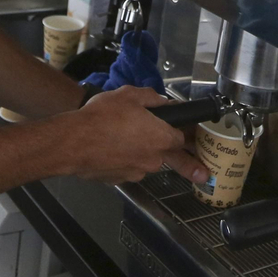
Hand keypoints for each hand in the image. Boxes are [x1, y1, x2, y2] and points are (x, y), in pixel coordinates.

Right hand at [56, 86, 208, 184]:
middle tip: (204, 176)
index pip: (182, 138)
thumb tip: (162, 103)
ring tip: (122, 137)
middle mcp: (154, 159)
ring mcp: (136, 173)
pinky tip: (110, 147)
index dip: (184, 132)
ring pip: (146, 161)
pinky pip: (128, 167)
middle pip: (171, 157)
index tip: (189, 132)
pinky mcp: (120, 180)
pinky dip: (124, 160)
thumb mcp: (129, 96)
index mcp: (162, 138)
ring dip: (141, 152)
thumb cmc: (102, 117)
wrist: (73, 142)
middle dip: (190, 165)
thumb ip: (151, 98)